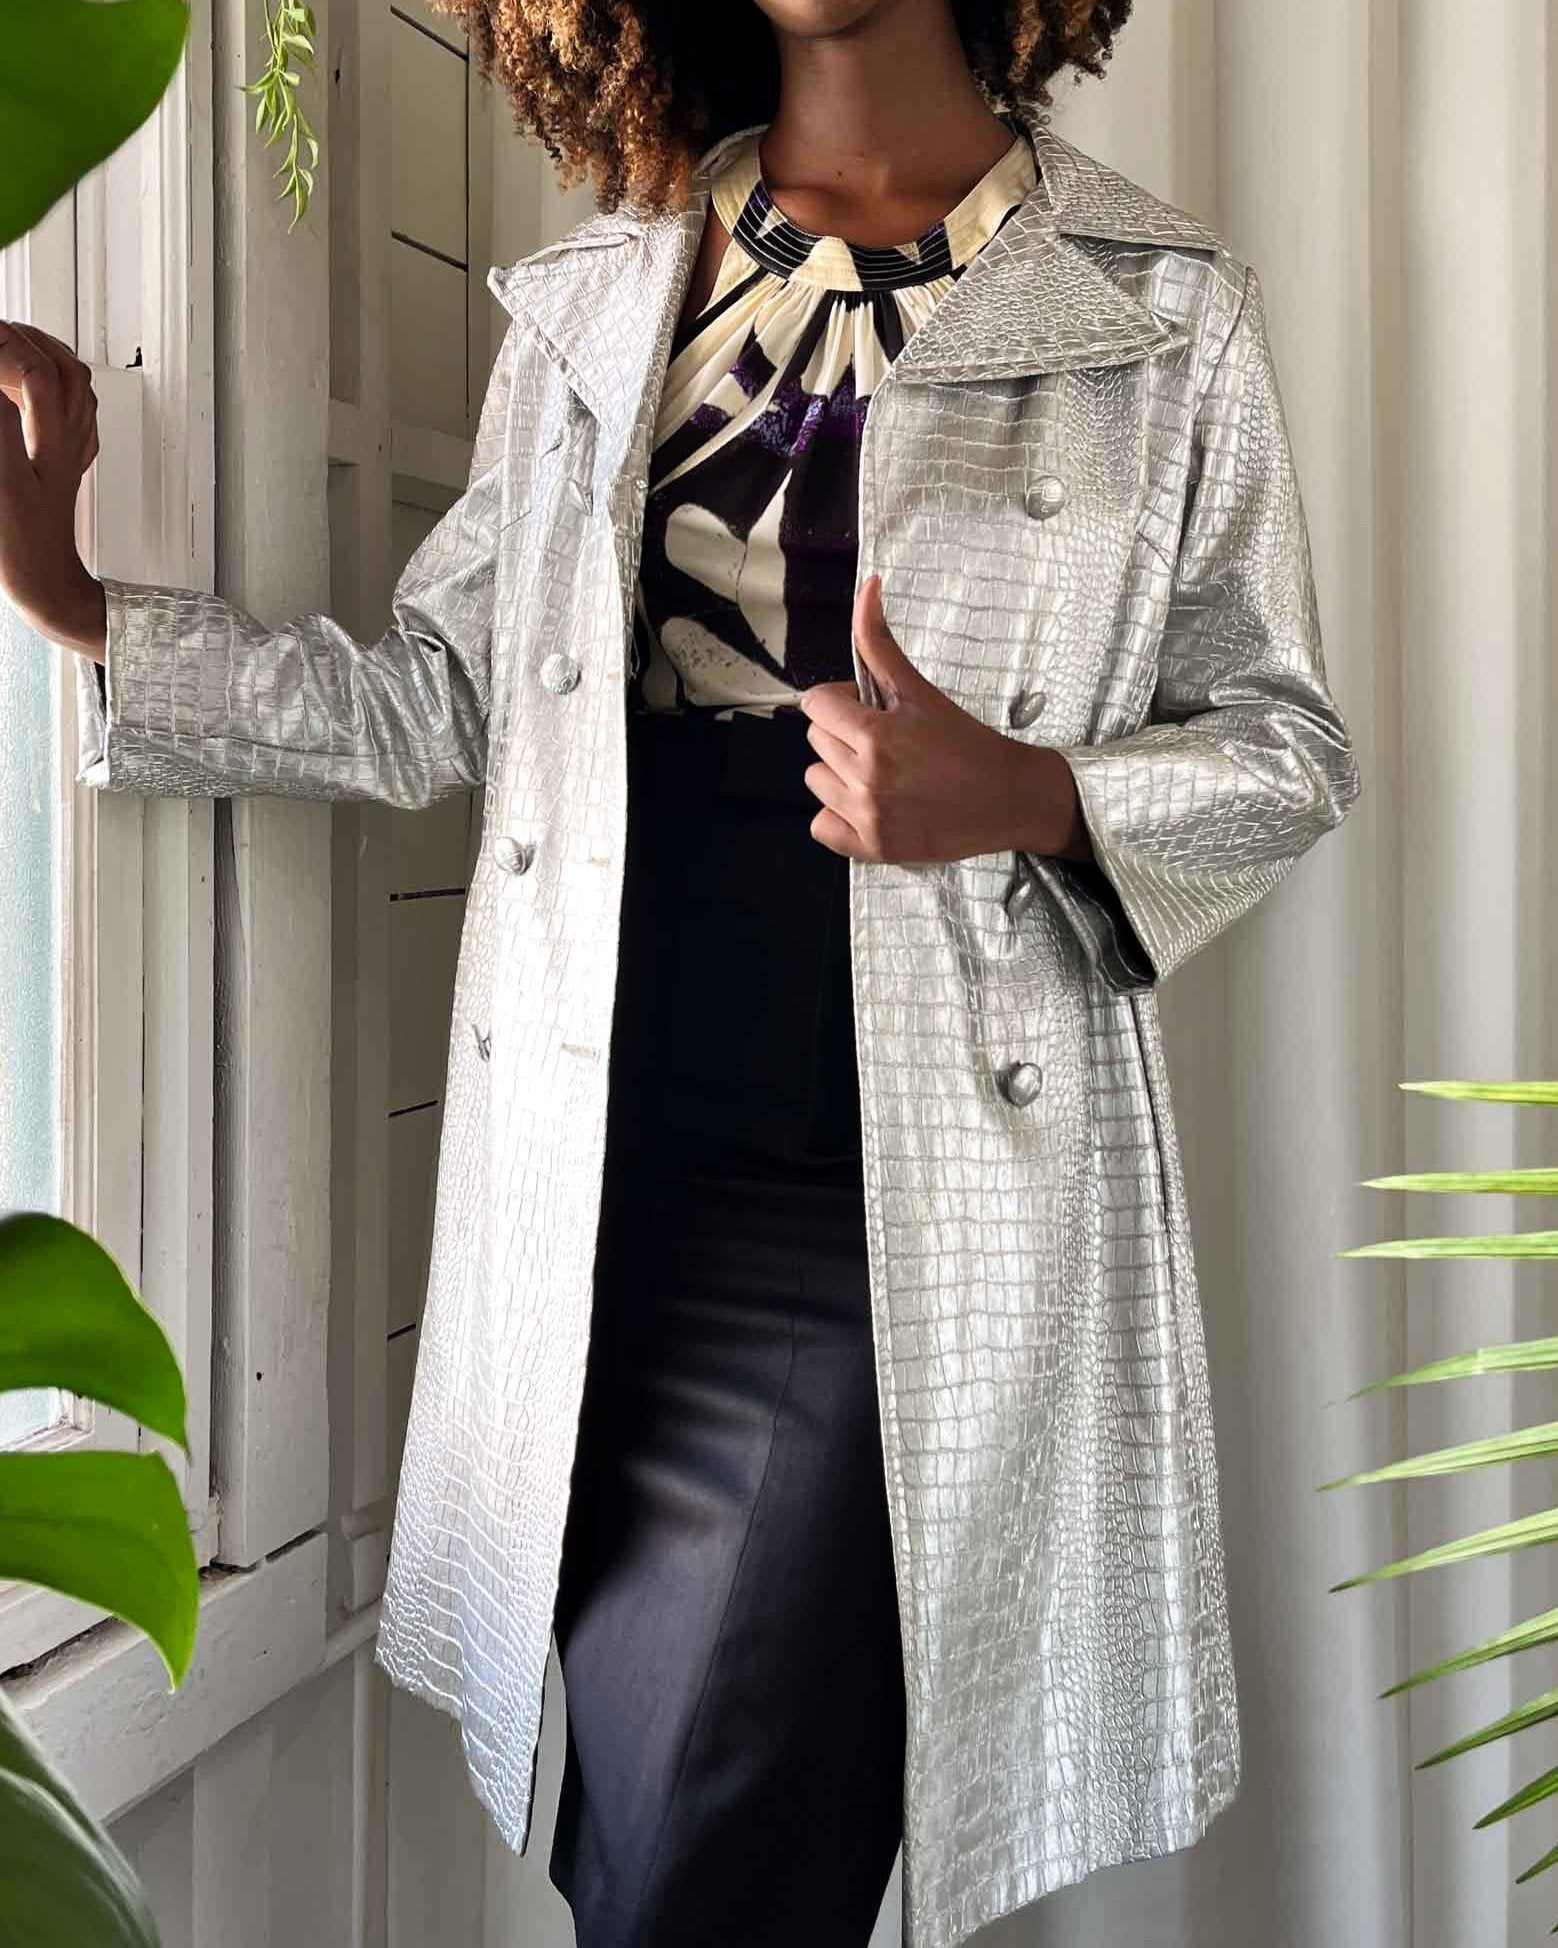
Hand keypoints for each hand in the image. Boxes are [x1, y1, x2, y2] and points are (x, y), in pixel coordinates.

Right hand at [0, 319, 106, 659]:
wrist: (45, 587)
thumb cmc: (20, 546)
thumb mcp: (2, 481)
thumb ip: (0, 424)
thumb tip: (3, 382)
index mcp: (51, 440)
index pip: (34, 371)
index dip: (3, 346)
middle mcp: (68, 441)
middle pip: (60, 369)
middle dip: (22, 340)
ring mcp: (71, 454)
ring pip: (73, 390)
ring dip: (43, 357)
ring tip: (10, 340)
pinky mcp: (66, 468)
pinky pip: (74, 415)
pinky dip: (56, 387)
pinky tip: (37, 386)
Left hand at [797, 574, 1092, 865]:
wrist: (1008, 798)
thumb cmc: (968, 743)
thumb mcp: (921, 691)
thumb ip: (880, 643)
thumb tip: (867, 587)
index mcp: (876, 735)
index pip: (814, 704)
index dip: (838, 700)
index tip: (866, 708)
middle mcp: (866, 779)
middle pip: (816, 740)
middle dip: (843, 733)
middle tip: (884, 740)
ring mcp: (867, 817)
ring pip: (815, 780)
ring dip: (838, 773)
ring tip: (878, 772)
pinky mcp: (872, 848)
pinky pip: (821, 826)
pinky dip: (838, 816)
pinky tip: (870, 804)